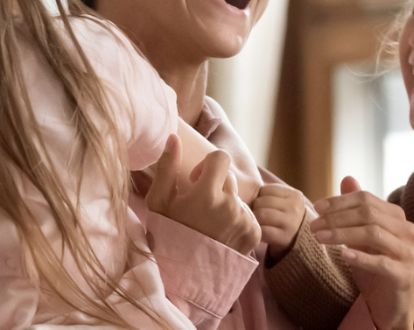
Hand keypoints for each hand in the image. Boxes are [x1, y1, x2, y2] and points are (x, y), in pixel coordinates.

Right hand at [146, 135, 261, 254]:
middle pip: (230, 179)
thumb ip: (166, 167)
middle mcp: (231, 206)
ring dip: (227, 204)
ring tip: (210, 224)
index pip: (221, 158)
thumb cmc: (167, 235)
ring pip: (239, 197)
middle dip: (216, 186)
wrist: (183, 275)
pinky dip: (238, 219)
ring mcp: (245, 221)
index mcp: (208, 195)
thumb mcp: (159, 202)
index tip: (197, 181)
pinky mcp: (254, 234)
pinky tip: (221, 233)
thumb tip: (174, 138)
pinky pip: (249, 214)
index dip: (208, 166)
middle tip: (200, 207)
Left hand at [251, 184, 306, 262]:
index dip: (259, 197)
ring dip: (255, 219)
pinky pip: (263, 230)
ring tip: (258, 222)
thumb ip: (270, 194)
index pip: (265, 190)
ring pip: (261, 214)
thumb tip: (244, 188)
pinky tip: (261, 232)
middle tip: (257, 215)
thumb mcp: (284, 201)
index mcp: (295, 195)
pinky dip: (258, 231)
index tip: (262, 205)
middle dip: (255, 208)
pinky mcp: (284, 237)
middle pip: (261, 202)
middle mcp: (295, 207)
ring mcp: (291, 222)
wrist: (298, 239)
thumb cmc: (284, 216)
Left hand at [311, 177, 413, 329]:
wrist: (392, 303)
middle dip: (337, 217)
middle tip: (313, 225)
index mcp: (397, 217)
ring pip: (373, 234)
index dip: (340, 201)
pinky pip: (382, 263)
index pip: (366, 199)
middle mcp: (406, 230)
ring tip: (320, 238)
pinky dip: (361, 257)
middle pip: (369, 214)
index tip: (317, 207)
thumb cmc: (376, 266)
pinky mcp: (404, 275)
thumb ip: (357, 209)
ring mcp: (407, 253)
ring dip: (342, 234)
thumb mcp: (362, 236)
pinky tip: (343, 255)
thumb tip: (347, 177)